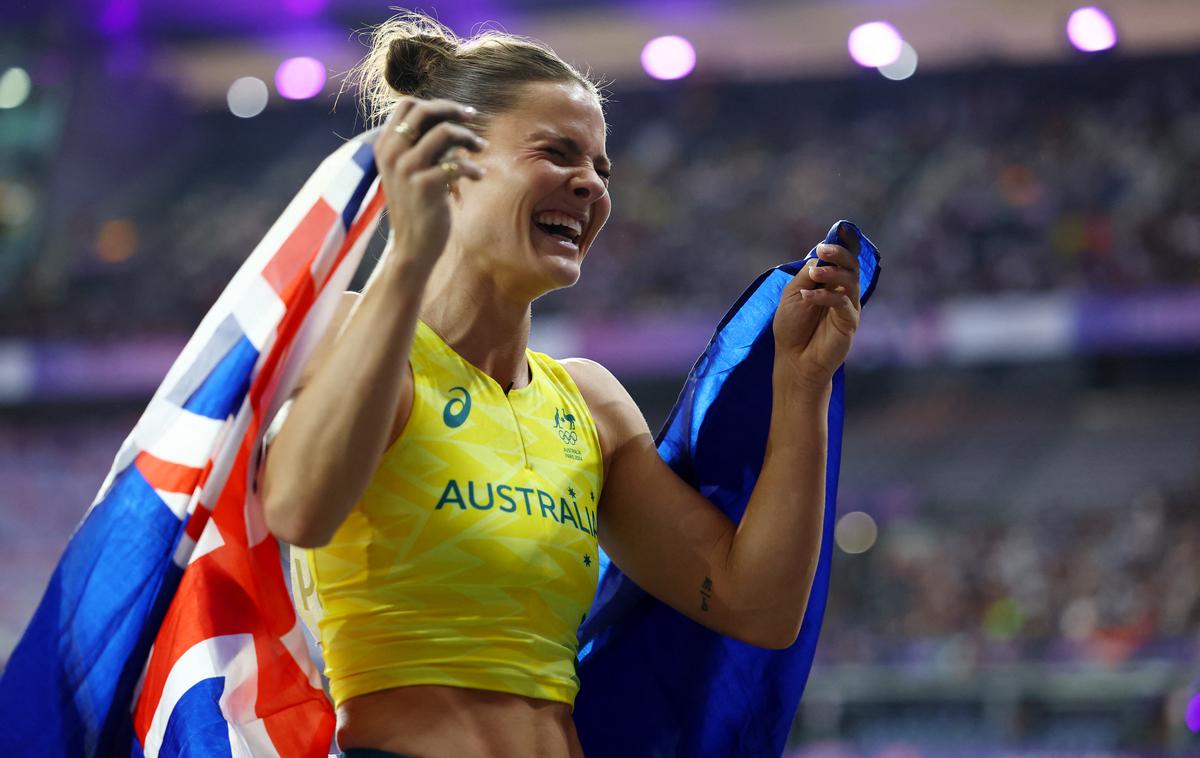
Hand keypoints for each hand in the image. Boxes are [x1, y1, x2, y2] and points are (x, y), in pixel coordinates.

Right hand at [376, 97, 486, 267]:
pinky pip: (457, 163)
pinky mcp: (424, 185)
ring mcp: (406, 168)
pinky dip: (473, 167)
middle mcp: (392, 153)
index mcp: (385, 146)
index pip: (406, 105)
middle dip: (454, 110)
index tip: (459, 114)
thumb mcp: (410, 172)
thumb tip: (452, 122)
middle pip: (423, 111)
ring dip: (469, 137)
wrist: (412, 247)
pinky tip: (479, 176)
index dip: (436, 104)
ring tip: (482, 149)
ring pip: (444, 132)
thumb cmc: (417, 208)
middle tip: (474, 118)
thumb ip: (423, 146)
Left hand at [772, 225, 861, 386]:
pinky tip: (807, 298)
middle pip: (851, 266)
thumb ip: (806, 277)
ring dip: (832, 273)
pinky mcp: (850, 322)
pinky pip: (842, 303)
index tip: (825, 242)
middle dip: (838, 255)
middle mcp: (842, 292)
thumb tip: (819, 259)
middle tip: (824, 250)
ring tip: (814, 274)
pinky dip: (825, 296)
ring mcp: (848, 306)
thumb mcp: (793, 296)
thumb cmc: (792, 328)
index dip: (838, 248)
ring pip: (850, 281)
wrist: (794, 359)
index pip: (840, 260)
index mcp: (830, 283)